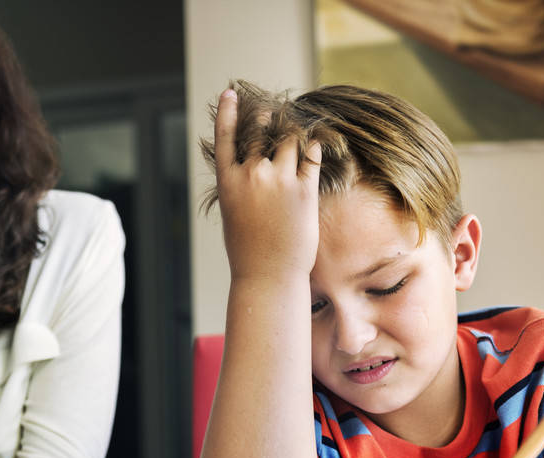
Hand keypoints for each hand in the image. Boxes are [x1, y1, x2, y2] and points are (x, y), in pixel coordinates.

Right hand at [213, 89, 321, 281]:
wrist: (268, 277)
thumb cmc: (249, 252)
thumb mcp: (233, 214)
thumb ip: (240, 186)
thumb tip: (252, 166)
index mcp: (228, 182)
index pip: (225, 136)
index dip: (228, 112)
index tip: (231, 93)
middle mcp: (251, 175)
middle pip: (261, 131)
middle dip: (269, 119)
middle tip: (275, 115)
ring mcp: (278, 180)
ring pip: (289, 139)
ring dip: (294, 132)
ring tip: (299, 132)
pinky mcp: (304, 189)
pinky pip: (311, 155)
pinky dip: (315, 145)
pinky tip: (317, 142)